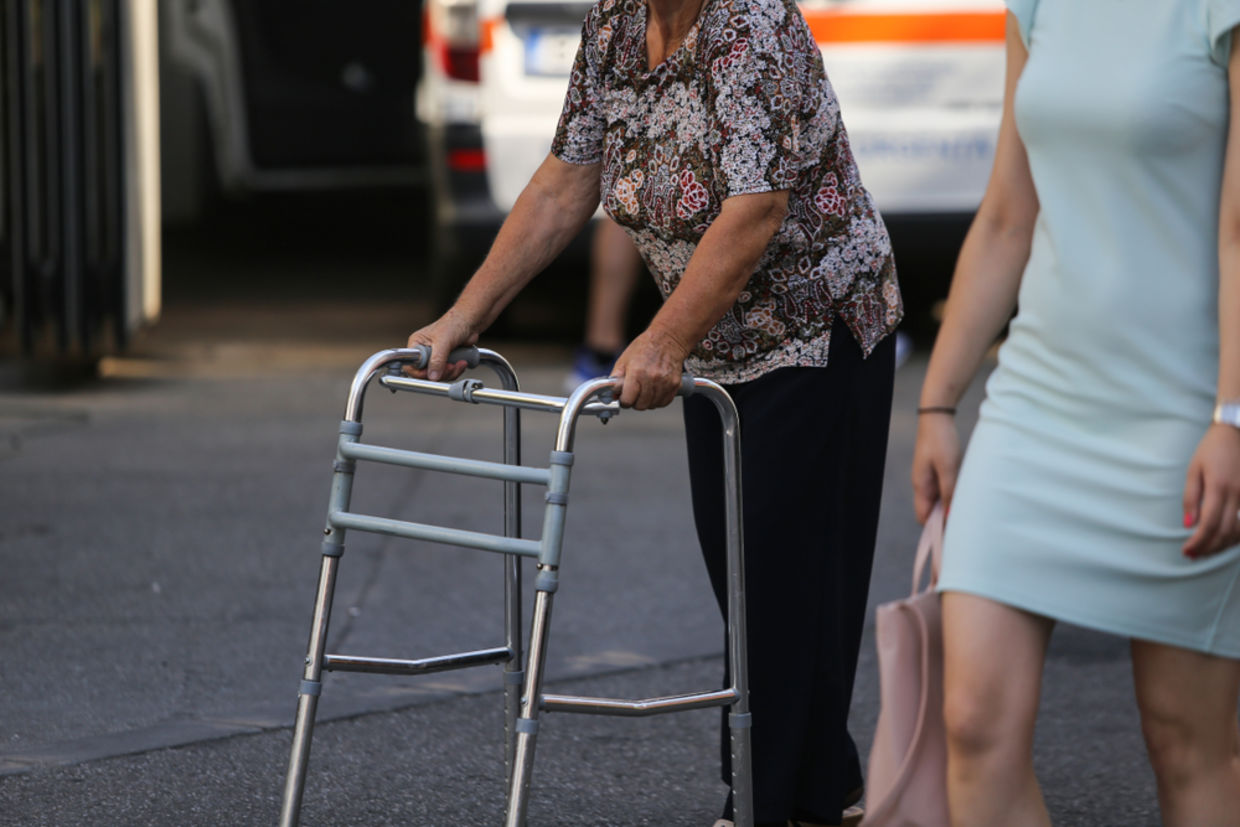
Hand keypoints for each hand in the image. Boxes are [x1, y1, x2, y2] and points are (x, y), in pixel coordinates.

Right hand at [404, 309, 478, 382]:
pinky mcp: (446, 361)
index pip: (411, 365)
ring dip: (451, 372)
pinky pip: (447, 374)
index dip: (421, 372)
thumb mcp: (443, 341)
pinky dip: (456, 371)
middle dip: (441, 373)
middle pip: (426, 373)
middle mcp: (424, 352)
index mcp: (417, 344)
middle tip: (451, 366)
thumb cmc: (454, 323)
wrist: (470, 322)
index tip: (433, 373)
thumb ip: (437, 360)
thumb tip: (432, 376)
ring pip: (438, 375)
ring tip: (459, 363)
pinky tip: (461, 362)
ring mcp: (436, 358)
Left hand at [611, 325, 691, 409]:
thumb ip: (616, 379)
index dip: (624, 400)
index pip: (628, 400)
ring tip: (645, 390)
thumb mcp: (624, 359)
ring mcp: (665, 383)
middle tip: (635, 393)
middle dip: (635, 402)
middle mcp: (652, 379)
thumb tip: (612, 394)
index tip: (624, 397)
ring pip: (652, 405)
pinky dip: (658, 400)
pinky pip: (664, 402)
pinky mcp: (675, 385)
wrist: (667, 339)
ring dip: (647, 401)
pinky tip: (655, 391)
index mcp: (637, 372)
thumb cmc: (645, 347)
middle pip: (641, 405)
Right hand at [911, 413, 961, 523]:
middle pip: (932, 511)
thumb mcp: (948, 467)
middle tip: (966, 522)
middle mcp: (923, 484)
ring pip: (940, 500)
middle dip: (946, 519)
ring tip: (969, 508)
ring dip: (952, 505)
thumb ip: (949, 492)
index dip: (935, 528)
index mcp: (921, 486)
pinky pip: (945, 489)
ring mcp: (930, 477)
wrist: (938, 416)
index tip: (953, 532)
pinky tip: (967, 492)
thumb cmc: (941, 440)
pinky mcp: (938, 471)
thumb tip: (950, 515)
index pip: (923, 517)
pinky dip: (955, 493)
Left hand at [1182, 424, 1239, 557]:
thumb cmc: (1212, 449)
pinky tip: (1224, 539)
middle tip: (1193, 555)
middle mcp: (1239, 495)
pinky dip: (1235, 535)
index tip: (1187, 551)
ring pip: (1239, 531)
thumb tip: (1188, 524)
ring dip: (1222, 545)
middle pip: (1226, 532)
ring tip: (1206, 550)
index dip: (1198, 542)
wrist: (1238, 432)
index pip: (1209, 524)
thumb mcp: (1194, 469)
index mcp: (1220, 488)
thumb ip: (1191, 497)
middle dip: (1209, 547)